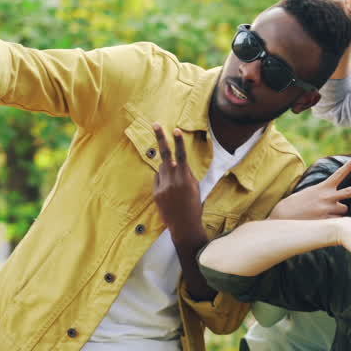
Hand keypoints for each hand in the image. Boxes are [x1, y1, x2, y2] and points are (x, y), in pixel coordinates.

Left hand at [151, 124, 203, 243]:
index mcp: (185, 178)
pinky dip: (164, 182)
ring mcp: (162, 187)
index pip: (181, 156)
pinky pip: (158, 180)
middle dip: (161, 138)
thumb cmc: (194, 206)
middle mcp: (172, 181)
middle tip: (155, 124)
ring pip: (162, 170)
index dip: (179, 142)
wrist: (184, 226)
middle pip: (165, 155)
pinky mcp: (156, 193)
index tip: (175, 130)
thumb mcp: (195, 188)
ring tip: (176, 187)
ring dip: (168, 171)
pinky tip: (170, 194)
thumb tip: (175, 163)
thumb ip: (186, 173)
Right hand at [269, 157, 350, 219]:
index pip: (338, 175)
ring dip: (337, 211)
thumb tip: (339, 201)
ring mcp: (328, 209)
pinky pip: (337, 221)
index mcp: (322, 188)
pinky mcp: (326, 221)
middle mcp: (328, 197)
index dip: (348, 167)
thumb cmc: (295, 204)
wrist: (283, 216)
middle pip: (350, 192)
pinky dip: (332, 220)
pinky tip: (321, 221)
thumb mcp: (309, 192)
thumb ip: (324, 194)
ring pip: (343, 210)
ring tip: (322, 212)